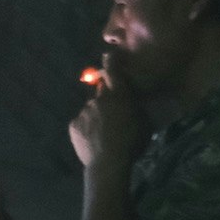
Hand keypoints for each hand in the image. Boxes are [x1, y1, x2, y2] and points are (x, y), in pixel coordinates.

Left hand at [69, 49, 149, 171]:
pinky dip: (86, 127)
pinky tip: (93, 140)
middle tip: (112, 110)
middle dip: (106, 94)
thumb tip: (134, 102)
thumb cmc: (132, 143)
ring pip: (91, 108)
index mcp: (119, 96)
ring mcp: (84, 111)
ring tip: (103, 133)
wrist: (108, 163)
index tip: (108, 57)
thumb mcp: (145, 124)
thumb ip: (138, 108)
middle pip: (101, 89)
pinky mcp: (74, 124)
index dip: (110, 61)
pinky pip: (81, 122)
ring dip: (96, 115)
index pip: (113, 70)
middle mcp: (99, 98)